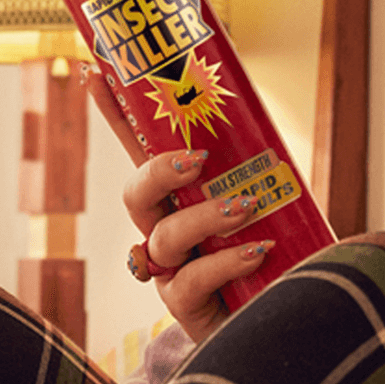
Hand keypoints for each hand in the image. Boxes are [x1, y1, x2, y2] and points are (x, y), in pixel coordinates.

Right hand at [82, 64, 271, 342]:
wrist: (289, 310)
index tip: (95, 73)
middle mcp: (166, 228)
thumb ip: (256, 161)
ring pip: (162, 237)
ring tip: (245, 208)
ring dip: (203, 217)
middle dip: (157, 172)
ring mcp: (172, 267)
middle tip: (195, 159)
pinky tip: (256, 251)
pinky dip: (224, 261)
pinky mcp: (186, 304)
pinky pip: (190, 280)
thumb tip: (259, 108)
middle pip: (135, 194)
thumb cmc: (277, 248)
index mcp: (181, 195)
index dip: (115, 114)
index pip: (140, 149)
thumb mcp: (270, 194)